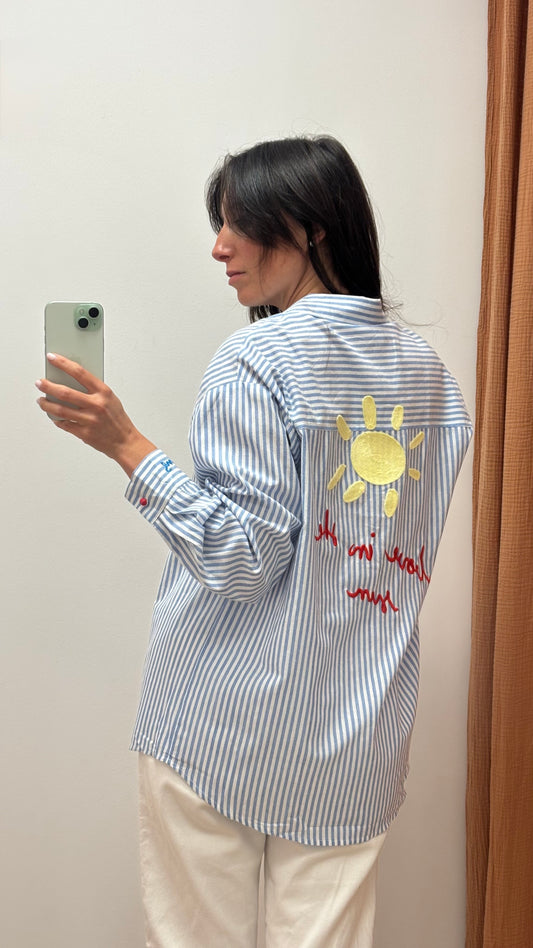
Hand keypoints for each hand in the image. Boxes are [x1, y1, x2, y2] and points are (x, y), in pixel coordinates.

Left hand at [36, 354, 156, 476]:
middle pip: (65, 392)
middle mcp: (96, 405)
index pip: (79, 373)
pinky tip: (53, 416)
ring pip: (60, 410)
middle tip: (39, 382)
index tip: (52, 358)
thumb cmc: (117, 419)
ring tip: (41, 400)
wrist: (125, 441)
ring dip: (47, 404)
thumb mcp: (110, 398)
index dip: (63, 363)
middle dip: (48, 386)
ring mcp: (89, 420)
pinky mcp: (84, 433)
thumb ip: (93, 390)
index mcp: (103, 392)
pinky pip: (64, 424)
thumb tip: (70, 380)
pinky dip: (56, 420)